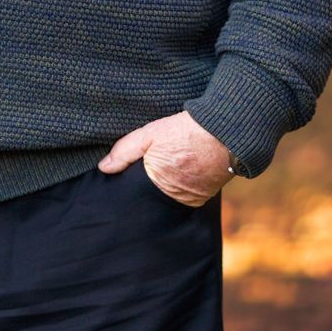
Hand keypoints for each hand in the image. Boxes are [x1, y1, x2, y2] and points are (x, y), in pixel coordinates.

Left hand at [98, 111, 232, 206]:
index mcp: (159, 184)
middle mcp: (177, 197)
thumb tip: (104, 168)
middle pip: (152, 198)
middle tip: (145, 172)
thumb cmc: (186, 131)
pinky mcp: (205, 197)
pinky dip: (178, 186)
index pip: (136, 193)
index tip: (124, 177)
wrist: (226, 131)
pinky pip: (185, 196)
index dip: (129, 185)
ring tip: (162, 170)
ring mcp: (193, 200)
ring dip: (163, 187)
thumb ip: (124, 151)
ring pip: (168, 198)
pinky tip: (176, 172)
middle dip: (145, 188)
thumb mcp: (149, 134)